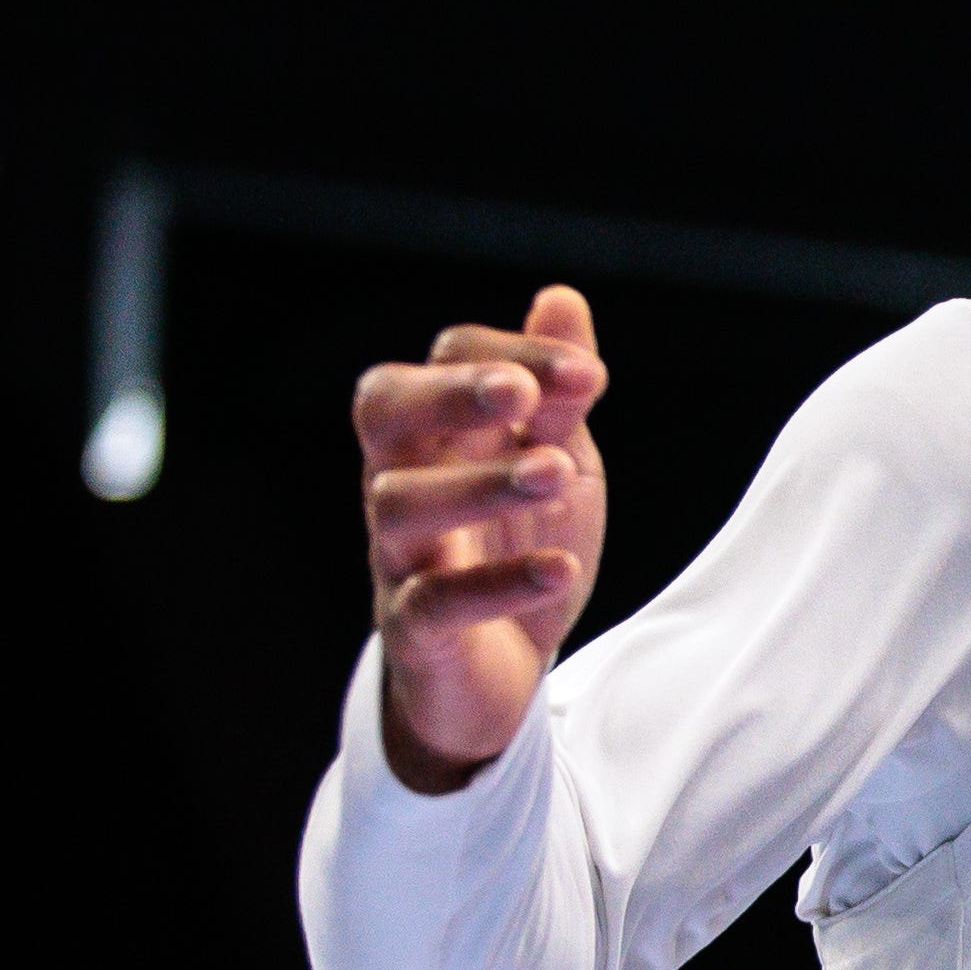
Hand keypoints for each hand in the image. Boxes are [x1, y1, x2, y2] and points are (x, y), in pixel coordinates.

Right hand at [354, 286, 610, 789]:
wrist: (502, 670)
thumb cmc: (519, 546)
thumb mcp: (556, 461)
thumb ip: (556, 392)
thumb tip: (563, 298)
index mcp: (436, 429)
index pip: (447, 356)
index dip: (512, 353)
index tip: (588, 375)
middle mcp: (400, 480)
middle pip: (383, 411)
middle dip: (448, 391)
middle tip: (520, 393)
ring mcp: (400, 555)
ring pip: (400, 505)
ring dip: (481, 485)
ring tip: (554, 477)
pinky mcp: (415, 629)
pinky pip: (434, 603)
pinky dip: (498, 583)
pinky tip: (561, 568)